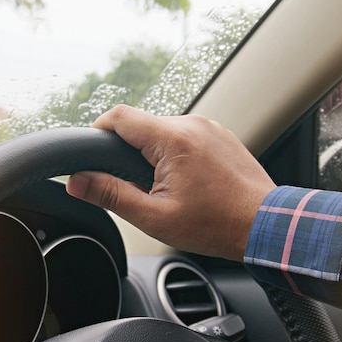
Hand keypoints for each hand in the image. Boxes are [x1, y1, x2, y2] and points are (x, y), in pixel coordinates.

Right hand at [66, 105, 275, 260]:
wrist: (264, 225)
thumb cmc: (215, 224)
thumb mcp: (154, 217)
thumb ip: (111, 195)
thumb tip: (78, 183)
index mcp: (172, 139)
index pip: (119, 116)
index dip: (98, 130)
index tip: (94, 153)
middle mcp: (191, 124)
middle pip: (141, 125)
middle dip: (129, 152)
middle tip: (137, 185)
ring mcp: (208, 126)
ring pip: (163, 130)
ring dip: (154, 153)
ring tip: (168, 187)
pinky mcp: (219, 134)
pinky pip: (185, 135)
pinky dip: (176, 153)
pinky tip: (187, 181)